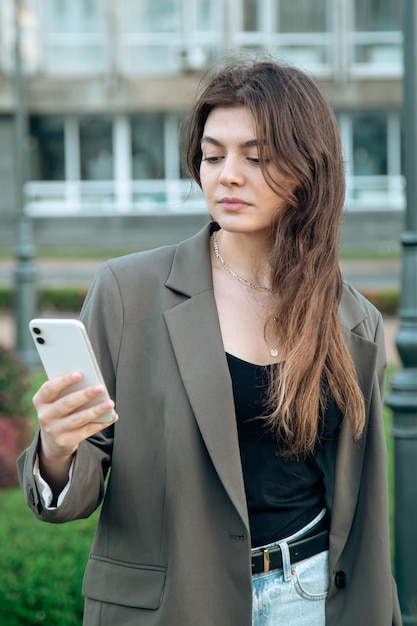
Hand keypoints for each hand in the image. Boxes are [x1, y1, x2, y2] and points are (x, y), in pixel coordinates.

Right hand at [34, 371, 117, 492]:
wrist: (53, 440)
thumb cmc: (60, 410)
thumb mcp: (56, 400)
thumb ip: (67, 390)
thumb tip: (91, 381)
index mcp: (40, 400)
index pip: (50, 388)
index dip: (64, 381)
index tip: (80, 374)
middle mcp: (44, 416)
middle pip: (67, 403)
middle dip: (85, 395)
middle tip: (101, 387)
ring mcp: (54, 430)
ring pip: (78, 419)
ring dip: (96, 410)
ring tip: (110, 403)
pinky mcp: (65, 442)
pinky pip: (86, 431)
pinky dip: (100, 423)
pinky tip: (111, 416)